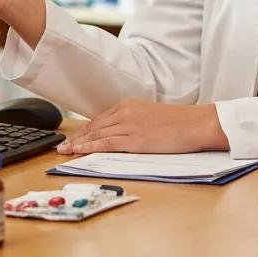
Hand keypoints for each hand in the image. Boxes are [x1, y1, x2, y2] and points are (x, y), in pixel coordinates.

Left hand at [56, 100, 228, 154]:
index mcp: (129, 105)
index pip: (100, 119)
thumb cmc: (179, 123)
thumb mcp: (151, 117)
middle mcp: (125, 111)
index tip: (73, 138)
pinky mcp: (135, 138)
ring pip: (97, 134)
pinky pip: (107, 143)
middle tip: (62, 146)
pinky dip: (91, 147)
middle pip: (94, 126)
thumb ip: (134, 121)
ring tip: (66, 151)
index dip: (84, 130)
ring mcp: (129, 124)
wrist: (195, 123)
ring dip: (79, 143)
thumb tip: (123, 133)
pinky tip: (80, 151)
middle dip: (77, 137)